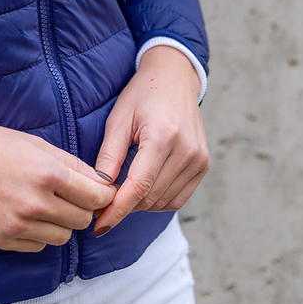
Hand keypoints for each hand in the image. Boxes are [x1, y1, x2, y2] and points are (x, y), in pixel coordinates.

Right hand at [0, 112, 115, 251]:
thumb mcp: (35, 144)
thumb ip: (71, 164)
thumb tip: (101, 183)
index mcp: (47, 173)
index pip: (96, 197)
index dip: (101, 195)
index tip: (98, 192)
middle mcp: (35, 203)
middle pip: (82, 220)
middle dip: (81, 209)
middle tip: (68, 196)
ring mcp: (17, 225)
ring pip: (62, 238)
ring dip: (60, 224)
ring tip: (44, 205)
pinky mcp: (1, 240)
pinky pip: (37, 247)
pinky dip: (37, 235)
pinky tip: (24, 215)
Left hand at [93, 46, 209, 236]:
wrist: (175, 78)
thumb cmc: (142, 95)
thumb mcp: (118, 119)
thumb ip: (109, 156)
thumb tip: (98, 189)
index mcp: (162, 136)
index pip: (138, 187)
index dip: (117, 210)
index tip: (99, 226)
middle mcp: (186, 150)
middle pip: (150, 197)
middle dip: (124, 207)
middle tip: (102, 206)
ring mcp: (199, 159)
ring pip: (164, 201)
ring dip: (140, 204)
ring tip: (121, 193)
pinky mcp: (203, 165)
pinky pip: (178, 198)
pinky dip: (158, 201)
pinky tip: (142, 191)